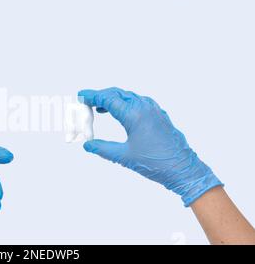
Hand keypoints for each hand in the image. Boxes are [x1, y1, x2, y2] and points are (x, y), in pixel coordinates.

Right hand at [78, 87, 222, 205]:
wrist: (183, 170)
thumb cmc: (156, 163)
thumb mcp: (124, 157)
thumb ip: (102, 148)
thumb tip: (87, 145)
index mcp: (134, 114)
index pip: (108, 99)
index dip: (92, 96)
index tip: (81, 96)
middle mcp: (144, 107)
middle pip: (117, 93)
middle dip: (100, 96)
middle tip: (86, 101)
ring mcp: (153, 109)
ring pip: (128, 96)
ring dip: (112, 99)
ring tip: (99, 107)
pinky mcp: (159, 115)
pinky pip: (138, 102)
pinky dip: (124, 103)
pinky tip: (119, 113)